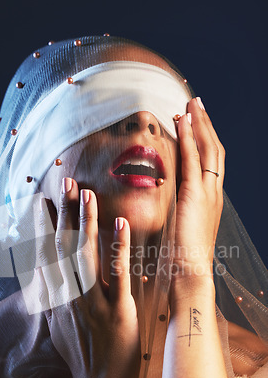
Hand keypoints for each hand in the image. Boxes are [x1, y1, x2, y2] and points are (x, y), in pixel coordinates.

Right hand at [36, 179, 139, 377]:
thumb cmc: (81, 357)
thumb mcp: (56, 326)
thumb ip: (48, 298)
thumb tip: (40, 273)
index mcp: (56, 300)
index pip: (44, 255)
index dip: (41, 226)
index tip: (41, 201)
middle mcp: (69, 298)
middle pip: (62, 248)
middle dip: (63, 213)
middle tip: (65, 182)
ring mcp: (92, 303)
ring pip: (86, 256)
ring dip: (86, 223)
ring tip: (87, 194)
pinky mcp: (117, 311)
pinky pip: (117, 275)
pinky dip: (117, 248)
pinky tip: (120, 224)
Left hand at [174, 97, 224, 278]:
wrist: (189, 274)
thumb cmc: (182, 258)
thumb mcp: (181, 229)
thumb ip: (176, 212)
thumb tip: (164, 204)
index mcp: (210, 201)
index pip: (210, 163)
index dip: (204, 141)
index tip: (194, 123)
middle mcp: (214, 193)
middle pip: (214, 150)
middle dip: (205, 125)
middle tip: (196, 104)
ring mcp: (207, 193)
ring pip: (207, 150)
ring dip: (199, 124)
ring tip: (191, 104)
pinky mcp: (196, 196)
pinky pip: (193, 160)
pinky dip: (190, 139)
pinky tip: (183, 122)